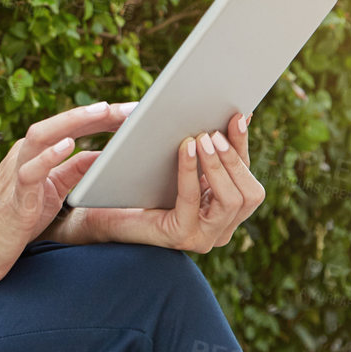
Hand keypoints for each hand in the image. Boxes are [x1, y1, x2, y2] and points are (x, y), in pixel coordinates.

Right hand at [0, 99, 140, 286]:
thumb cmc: (17, 219)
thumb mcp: (53, 190)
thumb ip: (73, 170)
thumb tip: (102, 154)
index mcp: (35, 153)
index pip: (70, 128)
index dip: (101, 118)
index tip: (134, 112)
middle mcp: (24, 155)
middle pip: (59, 124)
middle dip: (95, 114)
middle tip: (130, 108)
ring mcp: (16, 172)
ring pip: (41, 136)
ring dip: (73, 122)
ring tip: (102, 111)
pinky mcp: (15, 196)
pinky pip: (30, 171)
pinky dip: (49, 155)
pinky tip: (69, 145)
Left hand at [43, 109, 264, 253]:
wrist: (100, 212)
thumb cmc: (141, 185)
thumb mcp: (179, 162)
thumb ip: (207, 146)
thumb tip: (238, 114)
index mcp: (225, 211)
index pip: (248, 179)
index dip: (244, 146)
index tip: (239, 115)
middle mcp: (221, 229)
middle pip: (250, 194)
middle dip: (235, 158)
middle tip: (215, 131)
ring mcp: (204, 237)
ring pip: (232, 201)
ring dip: (217, 164)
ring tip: (203, 137)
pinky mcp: (181, 236)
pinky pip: (192, 200)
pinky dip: (191, 171)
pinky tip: (186, 147)